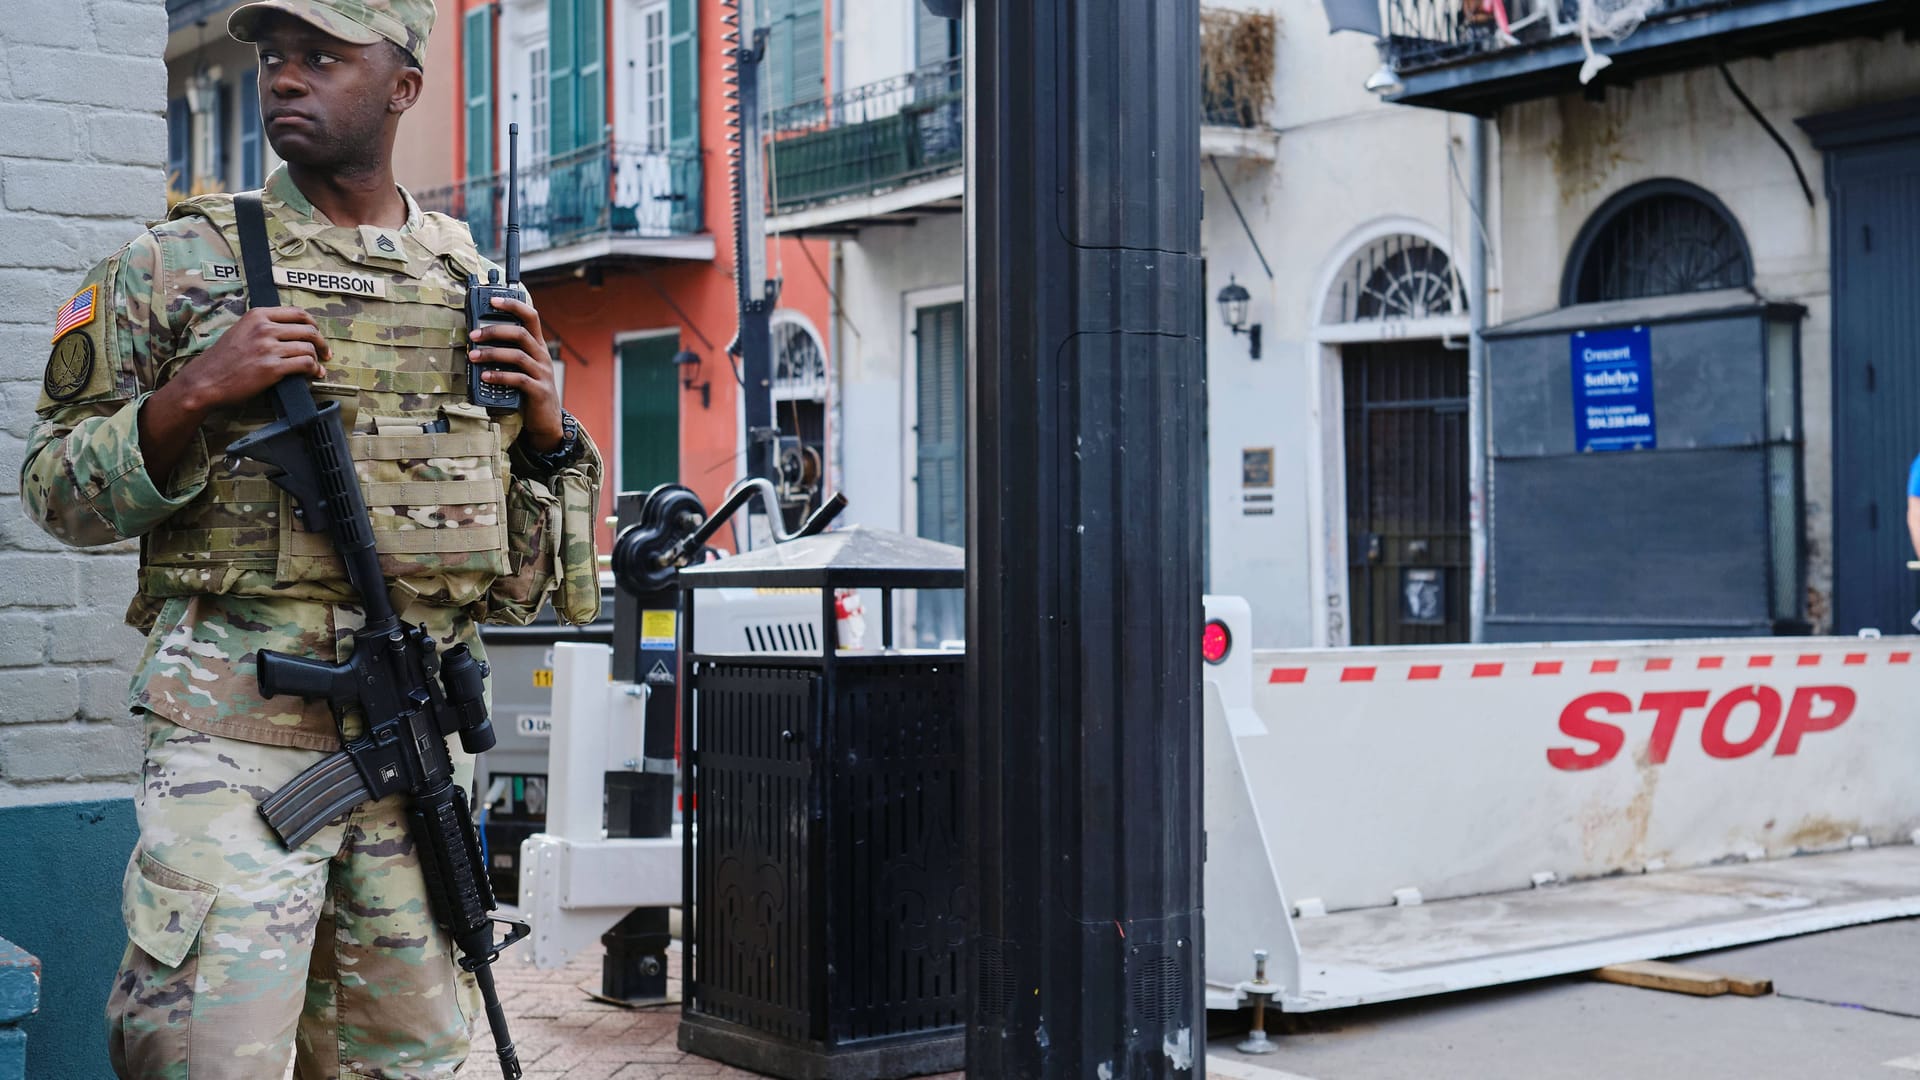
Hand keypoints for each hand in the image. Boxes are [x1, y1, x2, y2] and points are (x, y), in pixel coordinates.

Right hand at [171, 307, 331, 413]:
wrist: (206, 380)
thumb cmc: (223, 358)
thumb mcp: (240, 330)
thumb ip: (263, 326)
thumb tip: (290, 330)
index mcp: (258, 316)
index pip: (297, 313)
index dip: (313, 324)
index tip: (317, 334)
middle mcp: (264, 328)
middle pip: (308, 330)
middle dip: (321, 343)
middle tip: (325, 353)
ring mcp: (268, 348)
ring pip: (308, 348)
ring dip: (317, 359)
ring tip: (317, 368)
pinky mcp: (272, 368)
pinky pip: (305, 364)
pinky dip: (314, 370)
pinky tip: (313, 375)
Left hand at [468, 294, 564, 450]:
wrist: (546, 420)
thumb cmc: (528, 389)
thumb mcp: (522, 367)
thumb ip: (507, 352)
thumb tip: (476, 340)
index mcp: (537, 345)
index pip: (531, 316)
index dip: (513, 305)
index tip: (492, 300)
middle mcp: (541, 356)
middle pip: (521, 333)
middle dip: (494, 331)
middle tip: (473, 335)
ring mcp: (542, 373)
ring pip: (518, 356)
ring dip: (492, 354)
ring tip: (473, 356)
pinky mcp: (539, 391)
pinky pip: (519, 379)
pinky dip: (500, 376)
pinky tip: (485, 377)